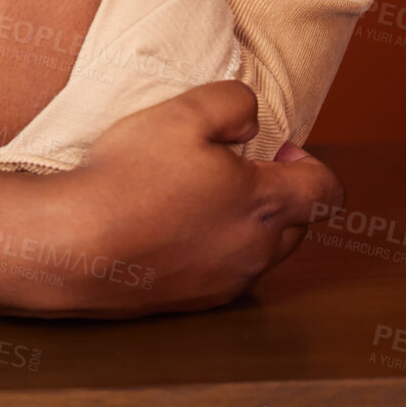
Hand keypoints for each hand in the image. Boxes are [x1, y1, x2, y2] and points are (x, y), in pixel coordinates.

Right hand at [34, 81, 342, 317]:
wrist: (77, 245)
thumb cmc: (130, 178)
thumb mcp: (183, 112)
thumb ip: (233, 103)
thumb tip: (252, 120)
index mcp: (265, 206)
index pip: (328, 192)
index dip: (313, 165)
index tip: (279, 150)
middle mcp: (256, 252)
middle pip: (298, 223)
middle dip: (279, 192)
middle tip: (234, 165)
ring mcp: (226, 283)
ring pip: (261, 250)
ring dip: (246, 222)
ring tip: (197, 193)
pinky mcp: (195, 303)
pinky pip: (225, 271)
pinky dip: (214, 247)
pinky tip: (172, 225)